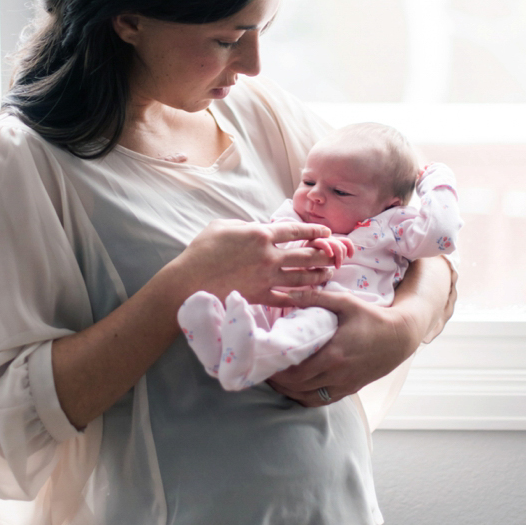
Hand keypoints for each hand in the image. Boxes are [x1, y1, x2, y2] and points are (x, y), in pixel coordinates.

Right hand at [178, 219, 335, 306]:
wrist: (189, 281)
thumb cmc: (202, 250)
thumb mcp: (223, 225)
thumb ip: (245, 225)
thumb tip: (256, 228)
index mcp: (260, 234)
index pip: (296, 230)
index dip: (314, 229)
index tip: (326, 231)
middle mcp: (269, 256)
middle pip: (307, 254)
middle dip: (325, 253)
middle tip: (336, 254)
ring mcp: (266, 278)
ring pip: (302, 277)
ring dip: (319, 275)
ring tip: (328, 274)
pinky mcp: (260, 297)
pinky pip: (287, 299)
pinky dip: (302, 298)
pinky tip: (311, 297)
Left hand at [267, 256, 455, 405]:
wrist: (400, 337)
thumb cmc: (372, 317)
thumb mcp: (345, 302)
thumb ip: (316, 298)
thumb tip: (289, 292)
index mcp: (334, 355)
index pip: (297, 373)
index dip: (277, 372)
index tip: (265, 362)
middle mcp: (338, 375)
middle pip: (298, 387)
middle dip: (279, 382)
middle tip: (265, 370)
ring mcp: (345, 385)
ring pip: (308, 398)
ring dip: (290, 392)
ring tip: (276, 380)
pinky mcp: (350, 389)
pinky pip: (322, 400)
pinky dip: (305, 397)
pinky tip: (296, 389)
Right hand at [308, 236, 354, 268]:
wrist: (296, 260)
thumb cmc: (310, 261)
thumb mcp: (325, 260)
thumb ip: (332, 257)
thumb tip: (342, 259)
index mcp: (330, 241)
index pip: (345, 241)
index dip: (350, 248)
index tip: (350, 256)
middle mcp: (326, 238)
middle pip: (341, 243)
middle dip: (342, 255)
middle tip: (338, 265)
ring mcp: (318, 239)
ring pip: (335, 243)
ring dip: (339, 255)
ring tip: (336, 266)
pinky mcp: (310, 242)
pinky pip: (322, 242)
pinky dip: (328, 248)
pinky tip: (329, 255)